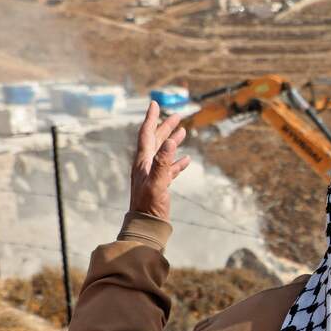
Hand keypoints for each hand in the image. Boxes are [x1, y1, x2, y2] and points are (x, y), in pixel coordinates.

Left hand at [130, 102, 190, 220]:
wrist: (146, 227)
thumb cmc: (149, 206)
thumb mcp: (157, 183)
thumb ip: (164, 163)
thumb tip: (170, 141)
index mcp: (143, 162)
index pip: (146, 134)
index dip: (150, 119)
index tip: (154, 104)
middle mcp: (146, 166)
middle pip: (155, 141)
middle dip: (165, 127)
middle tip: (177, 115)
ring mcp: (153, 175)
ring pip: (163, 153)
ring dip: (172, 141)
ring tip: (183, 132)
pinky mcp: (160, 185)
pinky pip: (170, 169)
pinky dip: (177, 162)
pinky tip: (187, 159)